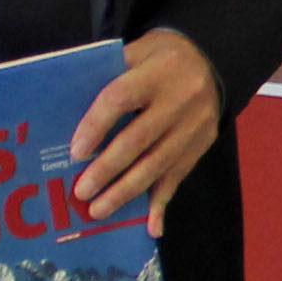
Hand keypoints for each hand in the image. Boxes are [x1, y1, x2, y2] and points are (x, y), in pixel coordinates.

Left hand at [71, 27, 225, 235]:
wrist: (211, 61)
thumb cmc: (159, 58)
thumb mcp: (136, 53)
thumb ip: (108, 77)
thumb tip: (70, 116)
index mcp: (156, 72)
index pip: (120, 99)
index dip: (96, 126)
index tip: (75, 152)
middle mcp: (179, 100)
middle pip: (139, 139)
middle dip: (107, 169)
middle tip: (81, 192)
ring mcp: (194, 127)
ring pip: (157, 164)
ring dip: (126, 192)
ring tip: (99, 210)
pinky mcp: (201, 146)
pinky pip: (178, 177)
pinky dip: (163, 204)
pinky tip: (151, 227)